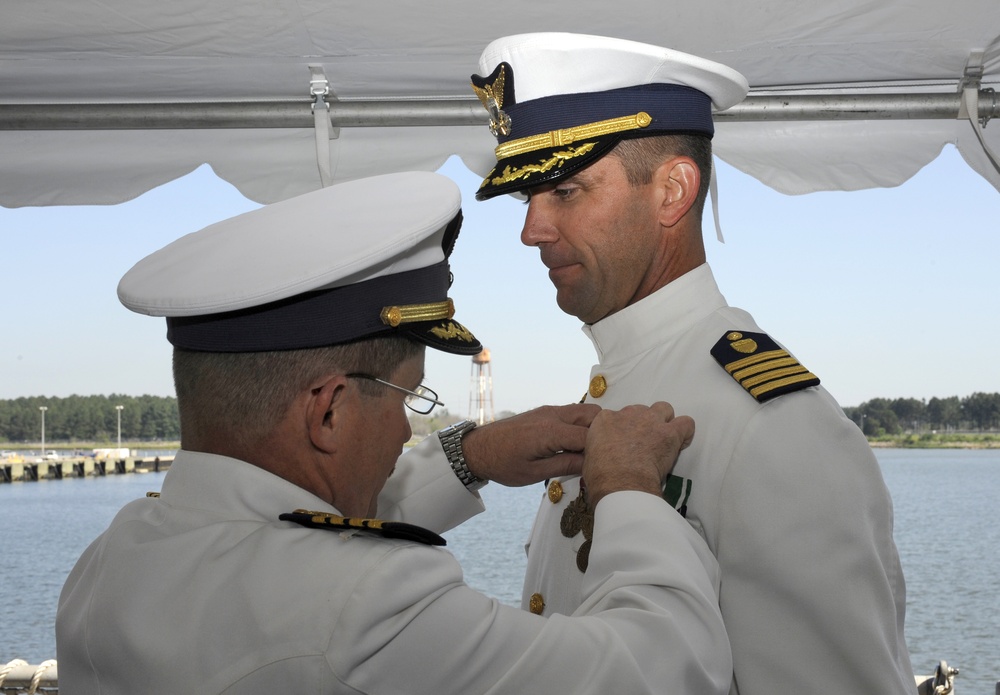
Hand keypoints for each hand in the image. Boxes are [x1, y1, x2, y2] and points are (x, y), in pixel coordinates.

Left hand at [462, 403, 599, 486]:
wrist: (477, 448)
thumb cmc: (502, 463)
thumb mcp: (534, 473)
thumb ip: (565, 465)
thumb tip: (591, 465)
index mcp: (551, 431)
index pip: (591, 436)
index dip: (602, 451)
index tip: (605, 465)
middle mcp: (553, 415)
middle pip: (594, 415)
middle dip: (603, 434)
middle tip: (603, 456)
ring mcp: (549, 411)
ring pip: (585, 412)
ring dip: (593, 428)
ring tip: (591, 452)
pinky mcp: (545, 412)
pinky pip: (572, 414)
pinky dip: (581, 426)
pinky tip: (577, 446)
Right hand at [583, 402, 694, 508]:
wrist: (620, 483)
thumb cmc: (600, 476)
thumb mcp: (590, 456)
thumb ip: (599, 447)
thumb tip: (603, 454)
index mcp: (606, 419)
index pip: (617, 417)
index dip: (623, 431)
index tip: (625, 444)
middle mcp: (628, 414)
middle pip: (640, 411)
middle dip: (643, 424)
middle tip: (644, 443)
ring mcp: (650, 421)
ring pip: (664, 408)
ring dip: (664, 421)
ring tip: (663, 439)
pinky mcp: (670, 433)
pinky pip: (686, 423)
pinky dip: (685, 432)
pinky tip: (680, 443)